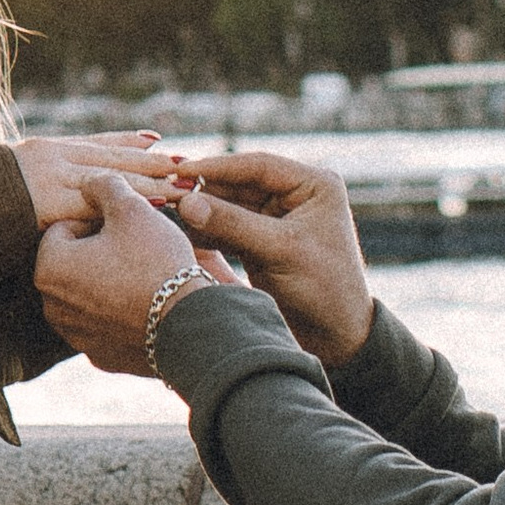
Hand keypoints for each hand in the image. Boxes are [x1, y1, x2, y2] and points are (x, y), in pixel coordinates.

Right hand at [13, 130, 182, 233]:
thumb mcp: (9, 181)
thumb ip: (37, 182)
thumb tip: (47, 194)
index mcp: (45, 150)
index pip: (94, 143)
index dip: (126, 143)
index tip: (156, 140)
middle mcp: (53, 156)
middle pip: (111, 157)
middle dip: (149, 161)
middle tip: (186, 164)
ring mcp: (52, 176)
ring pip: (112, 177)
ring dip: (150, 182)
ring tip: (182, 186)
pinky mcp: (50, 201)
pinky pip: (98, 202)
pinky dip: (128, 203)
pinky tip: (155, 205)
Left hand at [35, 171, 246, 377]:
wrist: (191, 323)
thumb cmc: (157, 261)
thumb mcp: (131, 207)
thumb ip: (104, 185)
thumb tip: (91, 182)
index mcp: (48, 268)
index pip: (64, 226)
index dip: (96, 218)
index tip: (125, 223)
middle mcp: (52, 307)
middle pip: (74, 262)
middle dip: (99, 250)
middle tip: (136, 245)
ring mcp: (76, 336)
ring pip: (89, 294)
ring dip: (108, 280)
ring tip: (143, 272)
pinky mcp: (101, 356)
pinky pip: (107, 324)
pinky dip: (120, 312)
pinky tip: (146, 303)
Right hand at [163, 150, 373, 367]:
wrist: (336, 337)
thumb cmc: (324, 289)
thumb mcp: (279, 251)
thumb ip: (233, 224)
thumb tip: (186, 202)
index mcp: (314, 185)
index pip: (258, 166)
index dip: (218, 167)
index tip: (181, 170)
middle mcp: (296, 196)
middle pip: (239, 184)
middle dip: (205, 190)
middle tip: (167, 192)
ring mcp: (277, 219)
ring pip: (230, 206)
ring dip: (202, 211)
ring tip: (169, 211)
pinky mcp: (261, 243)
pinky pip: (228, 229)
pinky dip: (207, 232)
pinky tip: (183, 233)